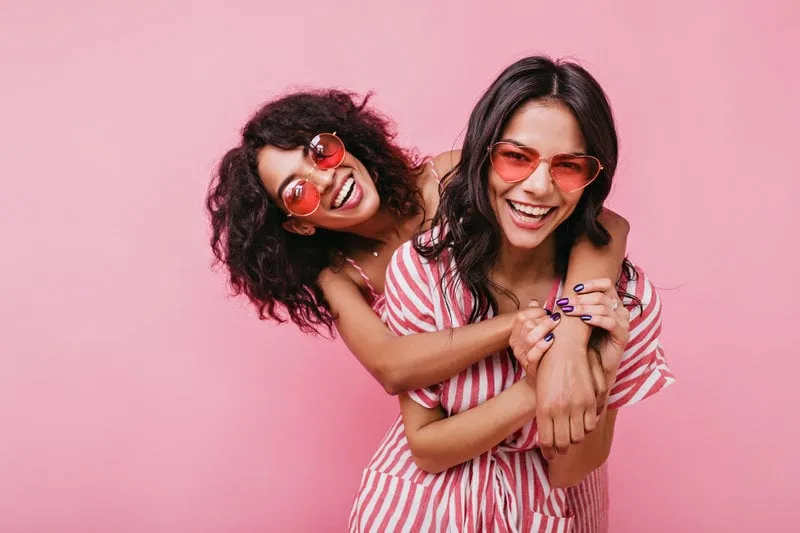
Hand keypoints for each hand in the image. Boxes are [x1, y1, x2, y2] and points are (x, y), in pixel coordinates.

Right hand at [508, 300, 558, 386]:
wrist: (539, 378)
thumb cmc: (539, 352)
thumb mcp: (534, 334)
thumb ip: (533, 317)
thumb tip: (534, 301)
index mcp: (514, 334)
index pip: (521, 317)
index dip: (535, 311)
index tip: (548, 311)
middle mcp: (515, 345)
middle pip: (527, 325)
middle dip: (543, 319)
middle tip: (556, 318)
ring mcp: (521, 357)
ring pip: (530, 338)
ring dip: (545, 329)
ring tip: (556, 324)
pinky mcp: (530, 368)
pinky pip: (534, 355)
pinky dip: (543, 345)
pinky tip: (552, 339)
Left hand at [534, 332, 597, 459]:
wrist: (563, 347)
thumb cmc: (547, 368)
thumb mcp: (540, 392)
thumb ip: (544, 414)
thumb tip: (548, 436)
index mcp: (544, 409)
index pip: (547, 442)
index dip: (549, 452)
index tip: (550, 455)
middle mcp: (560, 410)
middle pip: (563, 443)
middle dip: (561, 450)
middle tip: (560, 450)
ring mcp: (576, 405)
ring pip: (578, 436)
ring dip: (574, 440)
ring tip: (570, 438)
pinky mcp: (589, 400)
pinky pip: (590, 424)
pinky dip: (586, 428)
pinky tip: (582, 426)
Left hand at [560, 278, 629, 381]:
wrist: (596, 365)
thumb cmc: (588, 341)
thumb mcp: (582, 321)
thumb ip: (579, 307)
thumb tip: (562, 297)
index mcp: (613, 303)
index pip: (606, 284)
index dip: (590, 284)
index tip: (574, 289)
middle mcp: (621, 310)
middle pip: (601, 296)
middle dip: (580, 299)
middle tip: (564, 304)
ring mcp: (623, 323)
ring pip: (603, 308)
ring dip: (583, 308)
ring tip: (568, 311)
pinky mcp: (623, 335)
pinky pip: (610, 322)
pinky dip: (596, 319)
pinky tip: (584, 320)